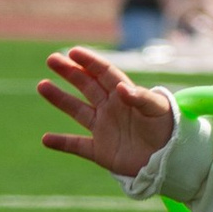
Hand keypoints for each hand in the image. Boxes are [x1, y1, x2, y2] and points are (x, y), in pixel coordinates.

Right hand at [39, 47, 177, 178]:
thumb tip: (121, 89)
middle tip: (52, 59)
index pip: (104, 73)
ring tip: (42, 85)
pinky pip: (76, 146)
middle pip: (86, 86)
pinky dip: (61, 143)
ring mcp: (103, 128)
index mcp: (125, 94)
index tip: (73, 52)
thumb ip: (140, 98)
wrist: (170, 159)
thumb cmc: (168, 128)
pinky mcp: (100, 151)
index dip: (89, 62)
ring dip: (60, 98)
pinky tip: (46, 139)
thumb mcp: (158, 109)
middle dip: (70, 72)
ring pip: (77, 110)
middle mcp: (110, 108)